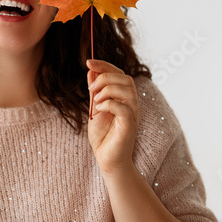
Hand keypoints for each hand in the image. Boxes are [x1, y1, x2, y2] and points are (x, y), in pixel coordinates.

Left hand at [87, 59, 139, 175]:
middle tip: (90, 89)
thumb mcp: (95, 109)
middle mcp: (133, 104)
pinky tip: (98, 110)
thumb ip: (95, 91)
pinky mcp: (129, 126)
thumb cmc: (103, 136)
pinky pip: (123, 108)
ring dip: (107, 90)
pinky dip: (108, 104)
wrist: (107, 159)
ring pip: (127, 90)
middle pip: (125, 79)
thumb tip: (91, 72)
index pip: (120, 74)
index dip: (105, 65)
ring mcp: (133, 114)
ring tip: (95, 101)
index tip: (88, 62)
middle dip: (105, 78)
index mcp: (125, 98)